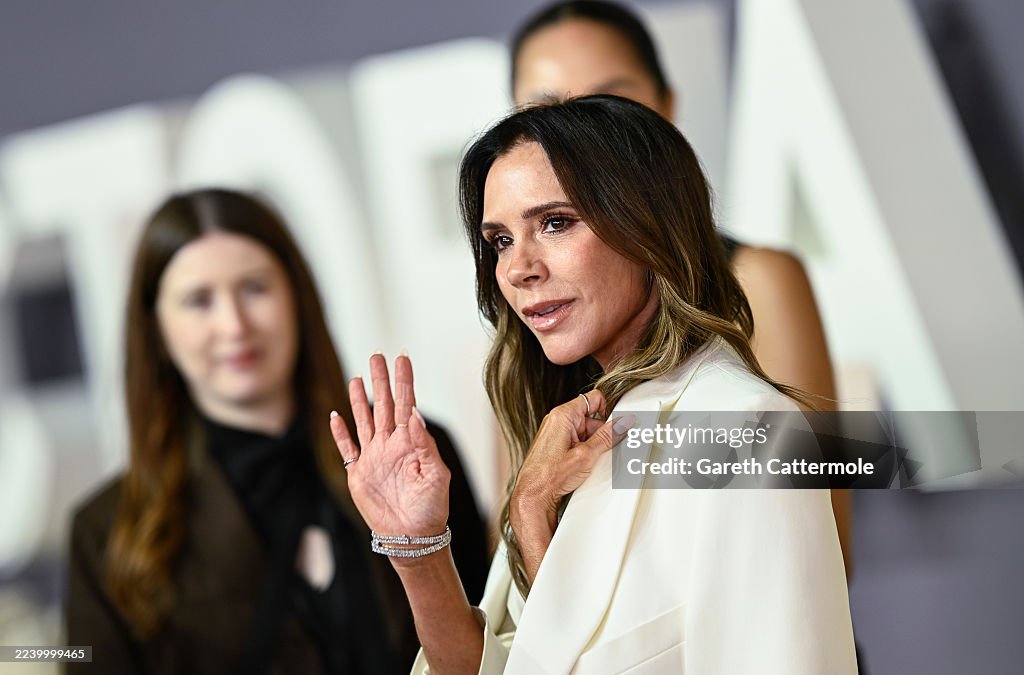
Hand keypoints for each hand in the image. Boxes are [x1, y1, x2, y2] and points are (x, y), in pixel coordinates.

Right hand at [330, 354, 449, 538]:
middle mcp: (391, 445)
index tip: (403, 358)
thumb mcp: (436, 475)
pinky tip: (335, 416)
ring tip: (357, 378)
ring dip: (360, 400)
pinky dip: (340, 433)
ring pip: (364, 421)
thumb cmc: (431, 509)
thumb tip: (414, 414)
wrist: (413, 537)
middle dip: (381, 380)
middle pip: (384, 405)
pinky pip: (347, 448)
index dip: (405, 381)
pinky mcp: (358, 474)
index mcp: (411, 443)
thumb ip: (424, 444)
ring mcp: (373, 458)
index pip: (407, 404)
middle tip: (377, 355)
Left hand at [511, 390, 633, 531]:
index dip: (608, 409)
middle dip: (601, 434)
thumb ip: (606, 437)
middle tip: (605, 449)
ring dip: (592, 445)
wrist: (534, 495)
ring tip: (590, 461)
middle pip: (590, 418)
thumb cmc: (549, 475)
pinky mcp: (555, 446)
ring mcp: (555, 434)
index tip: (616, 423)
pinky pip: (576, 442)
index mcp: (563, 415)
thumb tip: (621, 424)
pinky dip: (584, 451)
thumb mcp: (586, 455)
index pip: (593, 399)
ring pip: (584, 432)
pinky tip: (583, 465)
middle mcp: (557, 421)